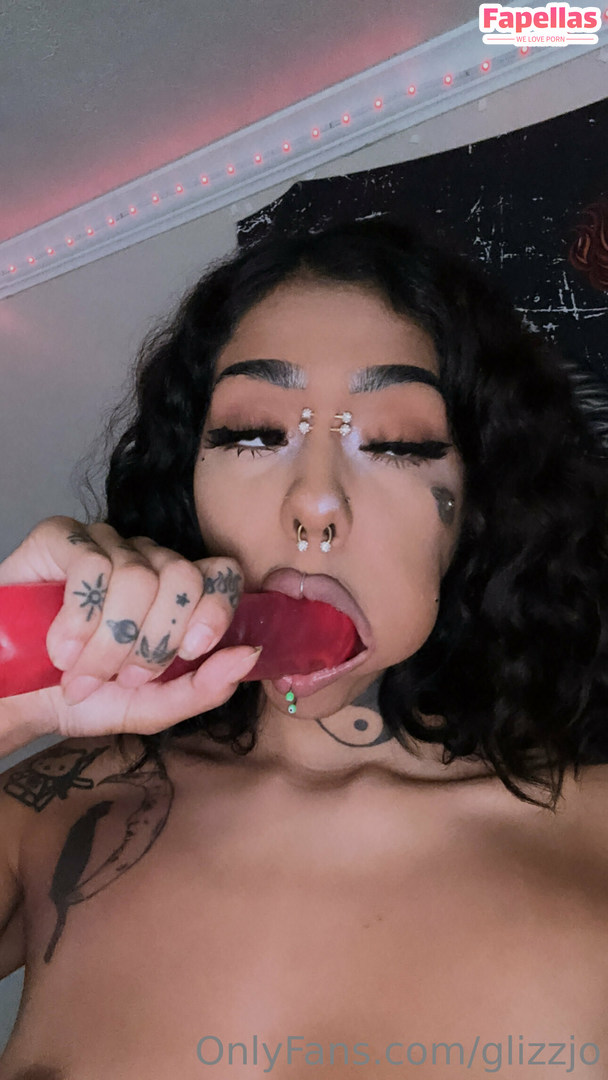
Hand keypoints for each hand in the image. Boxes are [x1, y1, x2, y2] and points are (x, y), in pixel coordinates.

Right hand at [0, 516, 260, 742]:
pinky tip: (62, 648)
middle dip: (155, 641)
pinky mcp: (62, 537)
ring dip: (110, 642)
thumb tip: (250, 655)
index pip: (221, 574)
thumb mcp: (150, 706)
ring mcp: (105, 544)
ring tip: (81, 673)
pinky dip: (80, 618)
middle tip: (124, 677)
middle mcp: (147, 560)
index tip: (192, 651)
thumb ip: (203, 688)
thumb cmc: (83, 697)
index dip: (215, 609)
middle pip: (183, 576)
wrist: (13, 696)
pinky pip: (93, 564)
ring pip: (138, 576)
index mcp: (177, 593)